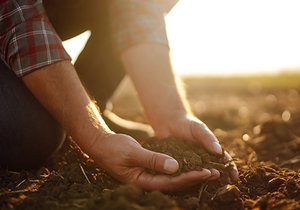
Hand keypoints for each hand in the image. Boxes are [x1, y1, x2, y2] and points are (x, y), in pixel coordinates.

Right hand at [88, 133, 219, 191]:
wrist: (101, 145)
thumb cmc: (114, 149)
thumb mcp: (133, 153)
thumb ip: (153, 160)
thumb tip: (175, 167)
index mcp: (142, 182)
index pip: (171, 183)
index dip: (190, 178)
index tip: (207, 172)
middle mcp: (147, 182)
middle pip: (175, 184)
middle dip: (195, 178)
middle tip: (215, 173)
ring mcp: (148, 177)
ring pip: (173, 179)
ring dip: (190, 174)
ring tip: (208, 170)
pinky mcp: (149, 170)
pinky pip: (167, 172)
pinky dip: (180, 169)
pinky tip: (191, 165)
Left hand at [154, 114, 238, 181]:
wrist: (169, 122)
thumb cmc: (187, 124)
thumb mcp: (199, 129)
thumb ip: (208, 139)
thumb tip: (219, 151)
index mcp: (211, 152)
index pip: (224, 162)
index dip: (230, 170)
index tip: (235, 177)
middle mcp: (202, 161)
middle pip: (212, 171)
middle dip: (216, 177)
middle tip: (217, 179)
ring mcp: (189, 165)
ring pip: (197, 175)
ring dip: (201, 179)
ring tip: (202, 180)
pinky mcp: (177, 166)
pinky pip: (181, 173)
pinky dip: (184, 178)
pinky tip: (185, 181)